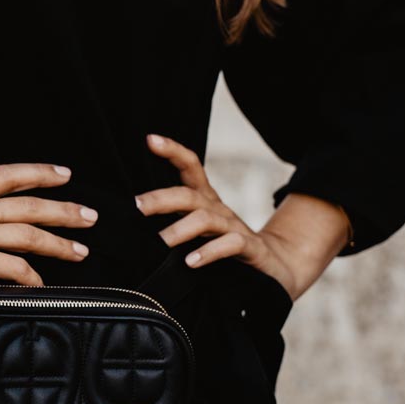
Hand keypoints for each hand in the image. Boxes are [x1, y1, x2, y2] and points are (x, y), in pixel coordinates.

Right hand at [0, 163, 98, 305]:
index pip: (6, 175)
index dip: (38, 173)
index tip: (63, 174)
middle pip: (29, 204)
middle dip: (64, 210)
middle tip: (90, 215)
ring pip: (29, 233)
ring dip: (60, 242)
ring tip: (82, 251)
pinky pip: (14, 267)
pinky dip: (32, 277)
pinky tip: (41, 286)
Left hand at [134, 133, 305, 297]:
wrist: (275, 264)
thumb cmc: (225, 245)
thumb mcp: (199, 229)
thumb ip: (171, 221)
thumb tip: (128, 223)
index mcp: (205, 200)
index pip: (190, 166)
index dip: (173, 151)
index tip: (150, 139)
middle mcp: (218, 209)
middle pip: (189, 195)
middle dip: (161, 198)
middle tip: (136, 207)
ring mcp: (234, 227)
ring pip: (206, 219)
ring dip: (180, 230)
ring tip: (160, 243)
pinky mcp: (250, 248)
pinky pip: (230, 244)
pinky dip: (209, 252)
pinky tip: (191, 262)